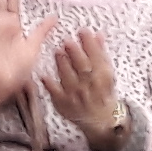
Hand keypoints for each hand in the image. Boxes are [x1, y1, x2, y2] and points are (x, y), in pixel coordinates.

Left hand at [47, 33, 127, 148]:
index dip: (90, 43)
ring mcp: (75, 95)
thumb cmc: (102, 92)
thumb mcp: (106, 73)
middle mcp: (89, 85)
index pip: (97, 57)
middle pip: (82, 67)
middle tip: (68, 40)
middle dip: (75, 53)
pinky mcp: (63, 103)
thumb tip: (98, 34)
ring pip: (69, 77)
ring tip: (58, 51)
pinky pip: (55, 92)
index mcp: (102, 76)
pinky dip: (50, 84)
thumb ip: (101, 53)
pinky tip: (44, 75)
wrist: (100, 119)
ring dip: (63, 63)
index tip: (83, 31)